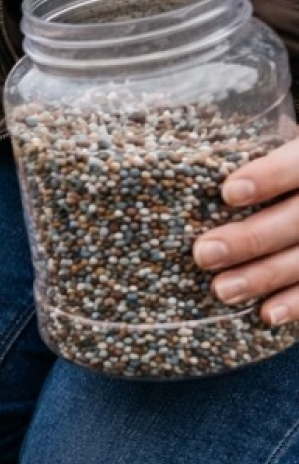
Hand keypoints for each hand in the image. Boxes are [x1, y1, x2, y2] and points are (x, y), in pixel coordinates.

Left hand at [192, 136, 298, 324]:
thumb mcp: (271, 150)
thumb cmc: (275, 174)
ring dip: (264, 276)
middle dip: (251, 238)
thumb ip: (239, 152)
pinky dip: (296, 302)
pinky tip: (266, 314)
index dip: (270, 176)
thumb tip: (177, 161)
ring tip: (222, 290)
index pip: (297, 164)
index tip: (228, 193)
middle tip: (204, 254)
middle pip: (297, 218)